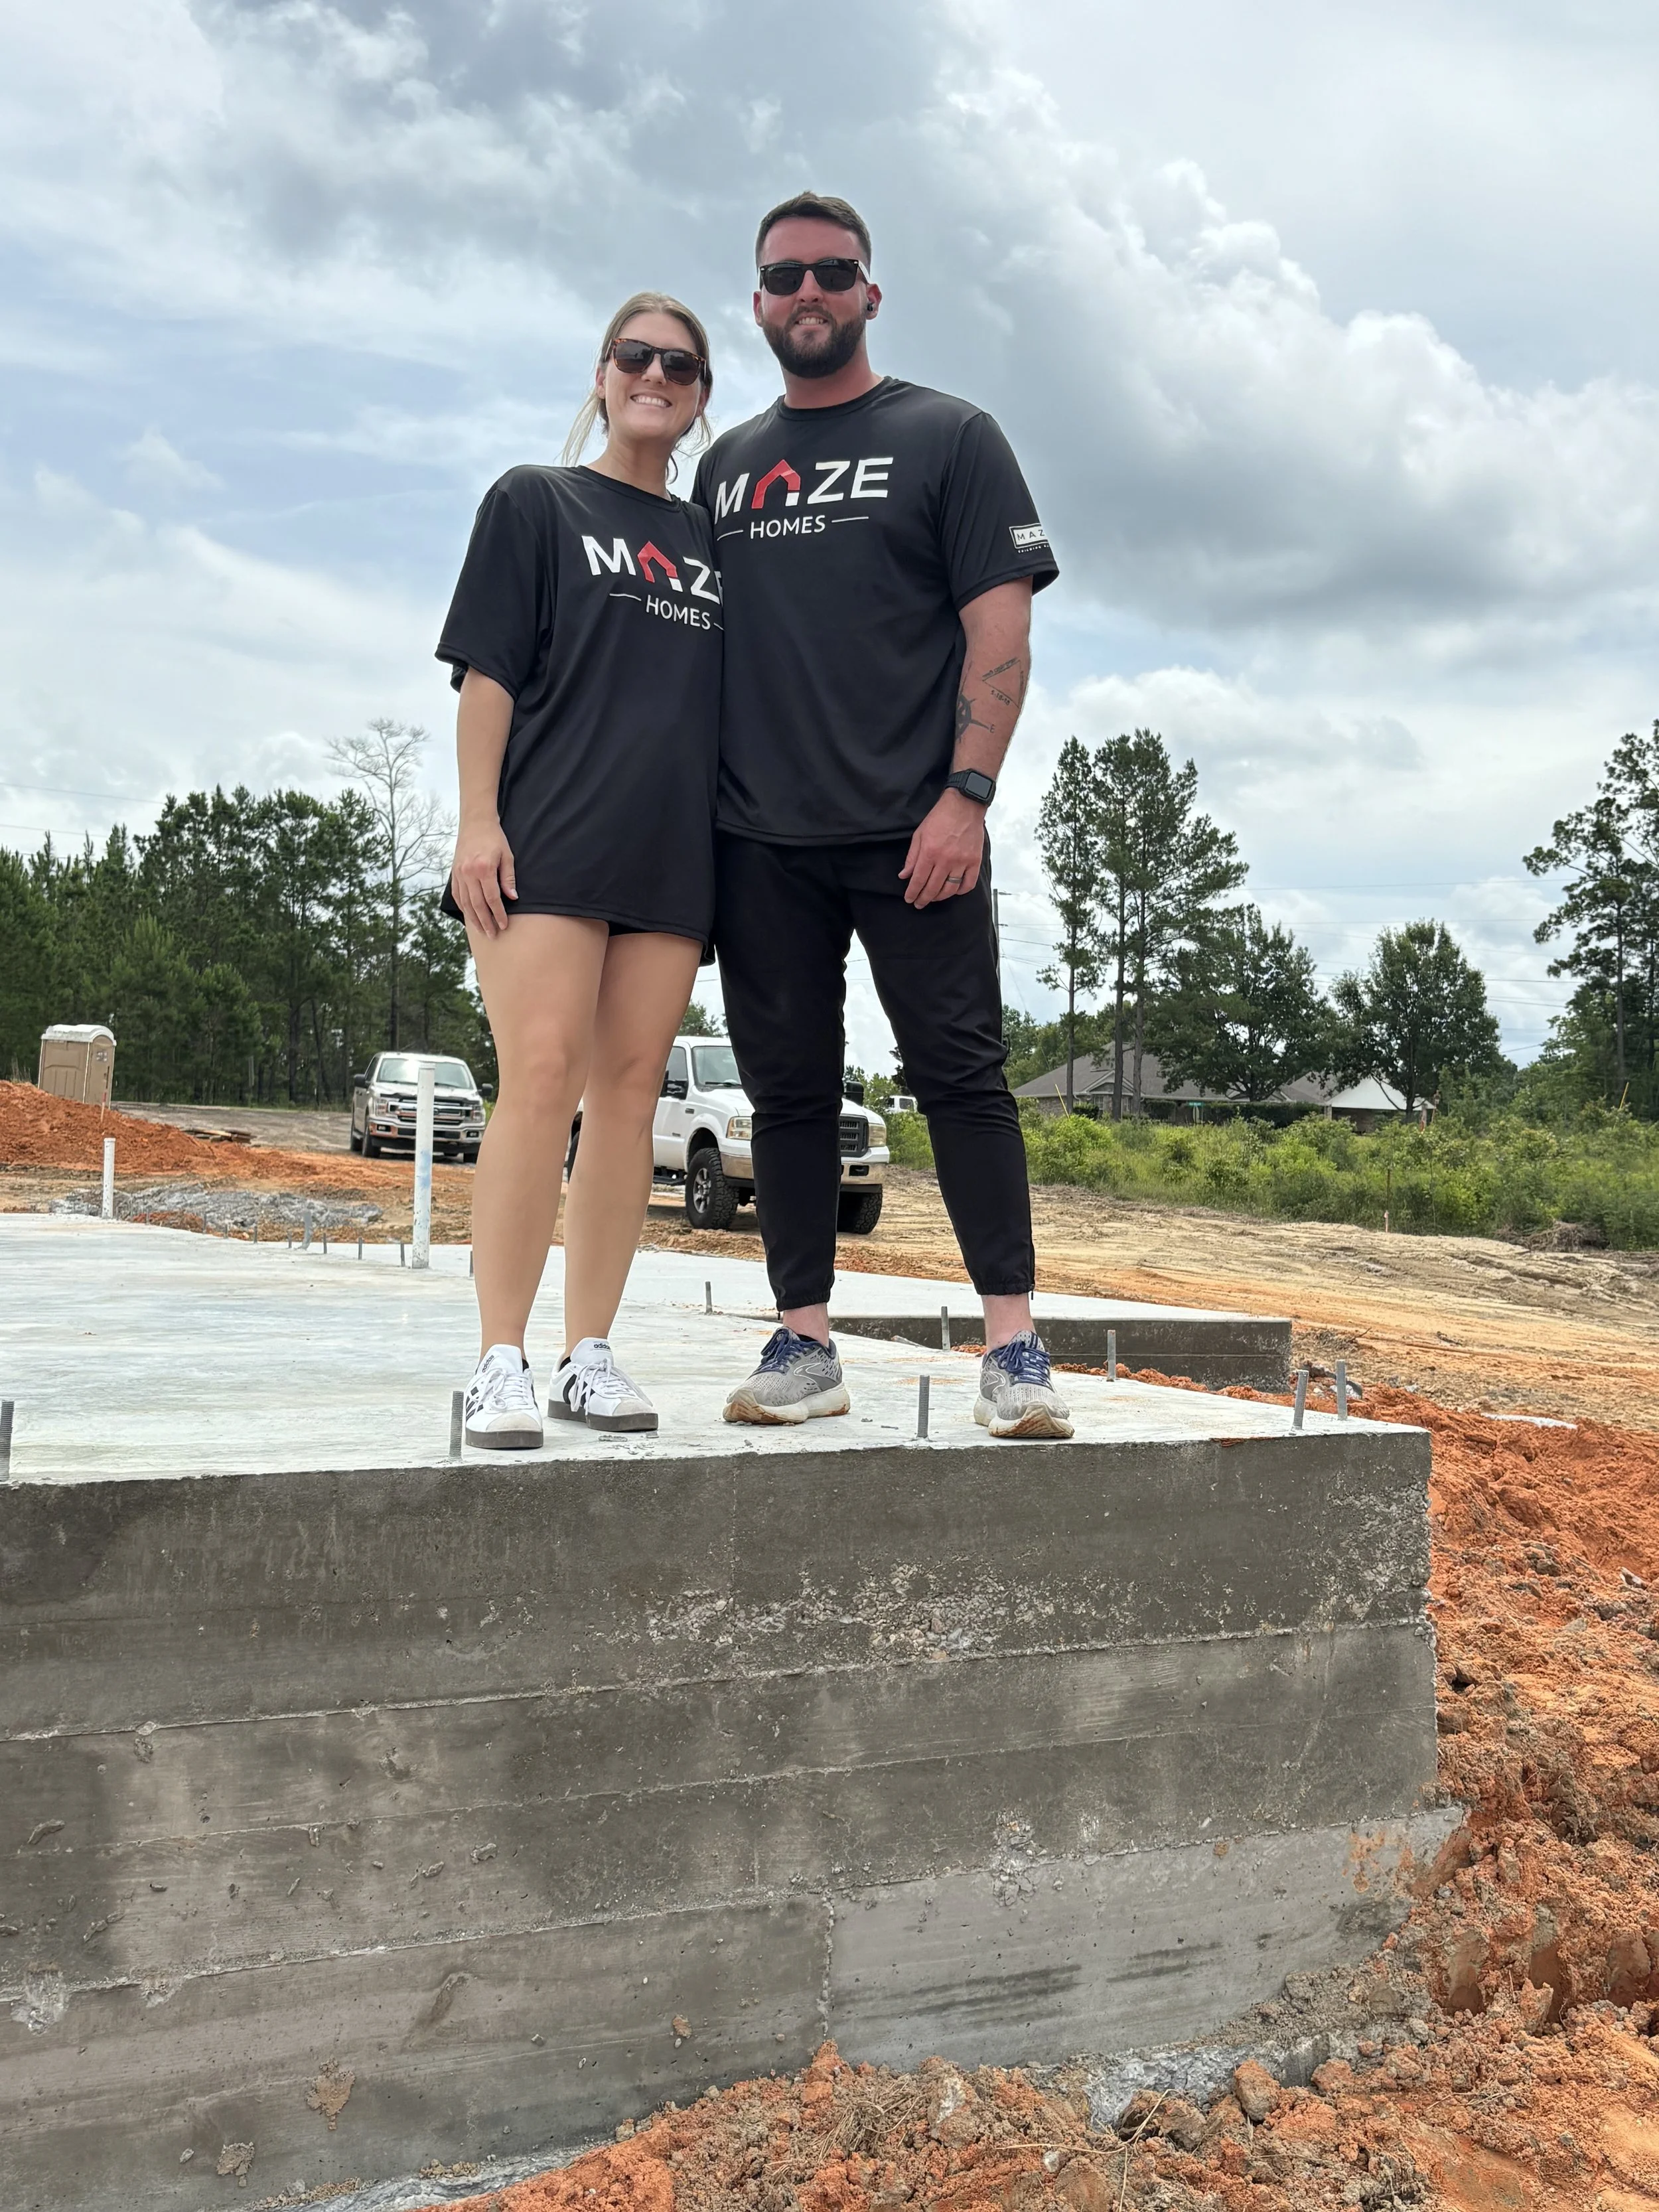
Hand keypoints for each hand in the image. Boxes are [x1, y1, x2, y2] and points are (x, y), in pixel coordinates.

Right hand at [451, 817, 517, 936]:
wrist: (475, 823)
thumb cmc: (495, 838)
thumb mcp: (507, 856)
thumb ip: (508, 878)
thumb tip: (512, 898)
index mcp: (484, 868)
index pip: (492, 898)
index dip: (498, 914)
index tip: (504, 925)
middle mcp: (468, 873)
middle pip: (477, 905)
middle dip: (486, 922)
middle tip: (493, 935)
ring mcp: (459, 873)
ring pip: (466, 902)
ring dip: (474, 919)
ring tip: (482, 930)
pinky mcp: (454, 873)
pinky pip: (457, 895)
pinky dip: (463, 907)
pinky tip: (470, 916)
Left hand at [899, 790, 985, 907]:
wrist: (964, 806)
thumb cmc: (940, 817)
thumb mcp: (919, 834)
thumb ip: (912, 857)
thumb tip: (904, 875)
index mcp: (930, 853)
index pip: (918, 880)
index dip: (913, 892)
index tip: (910, 899)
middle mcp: (946, 860)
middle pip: (933, 888)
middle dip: (924, 898)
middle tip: (919, 903)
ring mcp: (962, 862)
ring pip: (950, 889)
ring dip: (940, 897)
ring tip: (934, 897)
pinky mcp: (974, 861)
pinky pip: (968, 883)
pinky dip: (961, 890)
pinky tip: (954, 890)